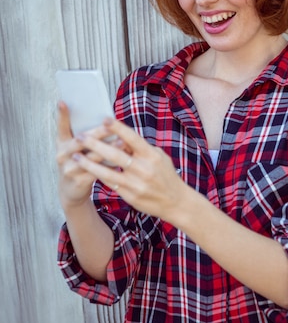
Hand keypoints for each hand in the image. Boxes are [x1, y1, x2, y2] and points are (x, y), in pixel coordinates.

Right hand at [55, 103, 126, 209]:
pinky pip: (97, 171)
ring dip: (108, 148)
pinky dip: (109, 165)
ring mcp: (69, 168)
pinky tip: (121, 161)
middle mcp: (62, 154)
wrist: (71, 191)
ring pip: (90, 156)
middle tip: (110, 125)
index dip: (61, 115)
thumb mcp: (76, 149)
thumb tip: (107, 120)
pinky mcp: (78, 180)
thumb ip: (86, 137)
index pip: (61, 126)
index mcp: (62, 143)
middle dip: (97, 132)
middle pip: (80, 140)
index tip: (63, 102)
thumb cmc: (78, 163)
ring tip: (122, 142)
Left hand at [68, 117, 187, 222]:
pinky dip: (97, 175)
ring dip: (89, 163)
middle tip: (80, 136)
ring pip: (107, 171)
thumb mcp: (159, 158)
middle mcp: (143, 169)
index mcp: (151, 155)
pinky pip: (109, 183)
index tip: (103, 119)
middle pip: (114, 154)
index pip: (132, 138)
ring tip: (75, 156)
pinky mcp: (130, 196)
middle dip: (94, 144)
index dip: (117, 128)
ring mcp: (136, 184)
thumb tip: (123, 138)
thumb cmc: (166, 176)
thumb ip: (141, 148)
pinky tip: (86, 169)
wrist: (176, 203)